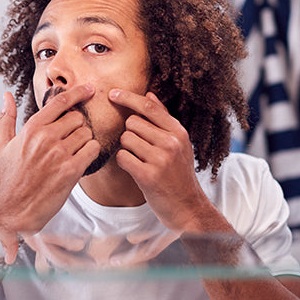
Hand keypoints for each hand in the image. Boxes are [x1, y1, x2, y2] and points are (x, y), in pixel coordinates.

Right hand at [0, 85, 100, 262]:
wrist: (14, 210)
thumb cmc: (9, 178)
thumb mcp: (3, 145)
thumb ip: (6, 118)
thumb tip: (6, 95)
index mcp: (31, 128)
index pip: (60, 101)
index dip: (78, 92)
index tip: (89, 89)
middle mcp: (46, 138)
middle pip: (78, 118)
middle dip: (78, 127)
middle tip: (71, 140)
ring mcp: (59, 154)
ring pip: (87, 133)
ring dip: (84, 141)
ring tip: (73, 153)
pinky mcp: (71, 170)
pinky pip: (92, 149)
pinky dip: (90, 153)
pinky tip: (81, 160)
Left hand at [109, 89, 206, 232]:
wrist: (186, 206)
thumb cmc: (178, 173)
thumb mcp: (179, 143)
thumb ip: (163, 118)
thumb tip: (149, 93)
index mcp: (178, 132)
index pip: (149, 106)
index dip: (128, 97)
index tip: (112, 93)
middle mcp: (171, 143)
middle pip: (132, 122)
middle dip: (129, 133)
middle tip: (139, 148)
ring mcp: (160, 159)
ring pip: (125, 139)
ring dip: (127, 148)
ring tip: (140, 160)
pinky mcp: (148, 176)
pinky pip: (122, 157)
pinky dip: (124, 162)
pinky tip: (135, 169)